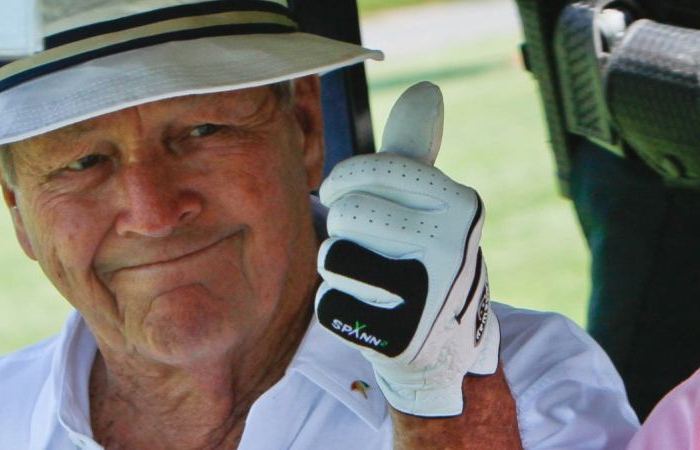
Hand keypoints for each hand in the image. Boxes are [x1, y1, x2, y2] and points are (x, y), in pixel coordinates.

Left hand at [315, 82, 499, 416]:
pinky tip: (373, 318)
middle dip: (345, 231)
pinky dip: (340, 312)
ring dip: (339, 271)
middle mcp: (452, 245)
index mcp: (460, 203)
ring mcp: (429, 296)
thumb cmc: (425, 261)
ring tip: (371, 282)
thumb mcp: (430, 206)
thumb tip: (425, 90)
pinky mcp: (400, 339)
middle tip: (371, 248)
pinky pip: (329, 307)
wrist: (444, 349)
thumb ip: (416, 154)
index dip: (342, 182)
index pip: (368, 170)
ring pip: (332, 259)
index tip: (341, 193)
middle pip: (345, 215)